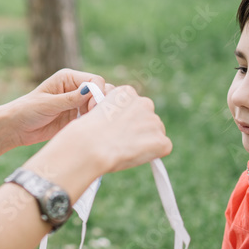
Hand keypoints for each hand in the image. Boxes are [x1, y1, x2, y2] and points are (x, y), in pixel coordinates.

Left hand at [0, 68, 111, 147]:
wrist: (16, 128)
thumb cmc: (27, 110)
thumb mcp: (48, 104)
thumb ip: (70, 99)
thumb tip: (90, 90)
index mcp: (68, 78)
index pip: (94, 80)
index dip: (98, 93)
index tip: (92, 107)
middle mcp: (75, 88)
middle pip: (101, 91)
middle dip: (102, 102)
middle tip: (92, 115)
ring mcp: (77, 103)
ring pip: (100, 104)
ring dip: (98, 113)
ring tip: (87, 123)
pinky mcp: (77, 117)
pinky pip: (92, 117)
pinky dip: (94, 121)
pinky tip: (87, 128)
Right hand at [58, 84, 172, 174]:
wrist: (90, 145)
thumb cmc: (85, 133)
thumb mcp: (98, 112)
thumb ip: (114, 113)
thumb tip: (120, 126)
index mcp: (127, 93)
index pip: (135, 106)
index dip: (127, 121)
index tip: (117, 130)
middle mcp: (144, 102)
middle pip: (148, 119)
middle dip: (139, 130)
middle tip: (122, 142)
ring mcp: (154, 121)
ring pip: (156, 133)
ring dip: (146, 142)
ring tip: (124, 150)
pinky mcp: (161, 141)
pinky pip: (162, 148)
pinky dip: (152, 154)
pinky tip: (135, 156)